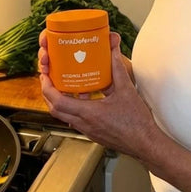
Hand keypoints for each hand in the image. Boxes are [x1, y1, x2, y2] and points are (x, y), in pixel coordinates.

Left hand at [38, 29, 156, 157]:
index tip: (45, 76)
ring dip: (59, 101)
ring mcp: (87, 130)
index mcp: (89, 113)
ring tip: (63, 86)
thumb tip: (112, 49)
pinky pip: (74, 120)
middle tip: (49, 79)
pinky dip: (72, 108)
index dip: (47, 88)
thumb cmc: (137, 122)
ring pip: (63, 116)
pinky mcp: (92, 133)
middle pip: (55, 110)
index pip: (58, 102)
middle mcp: (84, 124)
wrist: (145, 143)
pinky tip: (83, 98)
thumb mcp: (126, 89)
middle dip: (48, 93)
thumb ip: (117, 67)